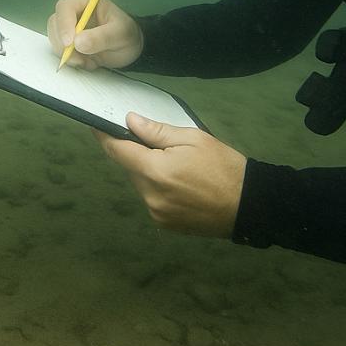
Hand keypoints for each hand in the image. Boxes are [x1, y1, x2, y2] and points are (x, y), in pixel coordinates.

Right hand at [47, 0, 142, 69]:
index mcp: (87, 2)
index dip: (64, 24)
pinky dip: (71, 60)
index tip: (70, 44)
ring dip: (67, 54)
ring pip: (55, 39)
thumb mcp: (121, 35)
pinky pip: (60, 51)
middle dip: (63, 43)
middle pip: (55, 23)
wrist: (129, 49)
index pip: (65, 7)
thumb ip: (102, 37)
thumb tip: (78, 43)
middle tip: (79, 59)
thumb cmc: (127, 35)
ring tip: (89, 62)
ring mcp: (70, 28)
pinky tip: (88, 63)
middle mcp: (75, 13)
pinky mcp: (69, 43)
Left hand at [95, 112, 246, 237]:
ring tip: (175, 165)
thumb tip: (130, 121)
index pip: (117, 151)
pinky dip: (158, 188)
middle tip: (156, 144)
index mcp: (155, 171)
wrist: (249, 206)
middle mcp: (150, 196)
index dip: (104, 136)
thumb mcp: (193, 138)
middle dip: (136, 153)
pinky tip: (180, 184)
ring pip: (141, 184)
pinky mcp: (165, 224)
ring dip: (148, 172)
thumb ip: (157, 131)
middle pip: (129, 168)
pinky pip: (152, 199)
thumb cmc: (223, 167)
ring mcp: (156, 213)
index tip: (96, 125)